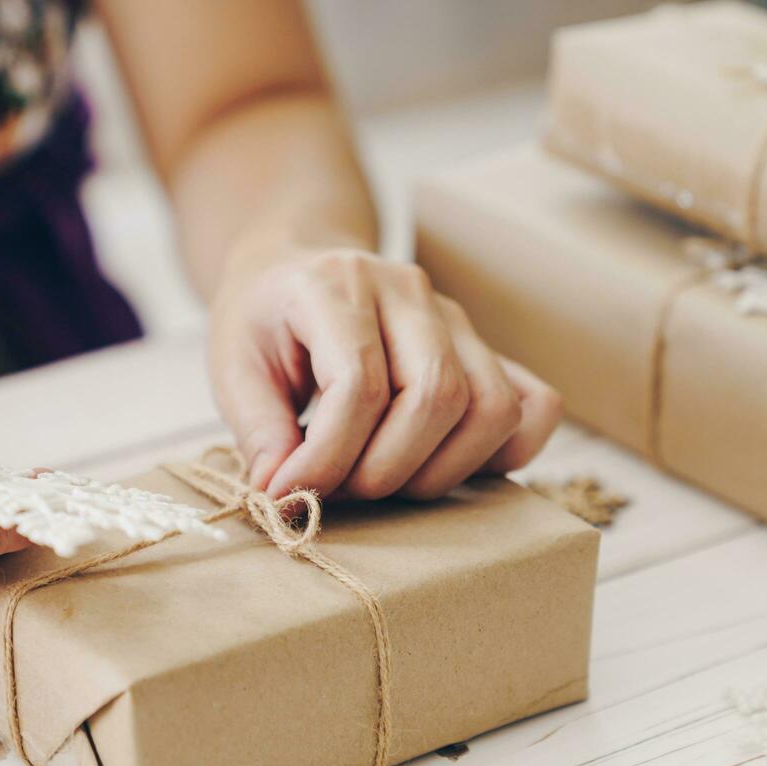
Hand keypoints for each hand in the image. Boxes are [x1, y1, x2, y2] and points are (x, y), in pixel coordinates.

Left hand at [209, 248, 562, 498]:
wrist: (296, 269)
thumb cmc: (264, 322)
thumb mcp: (232, 366)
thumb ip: (256, 430)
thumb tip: (286, 494)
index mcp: (338, 285)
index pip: (360, 383)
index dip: (328, 456)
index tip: (291, 494)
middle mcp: (408, 293)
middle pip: (437, 397)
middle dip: (385, 470)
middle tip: (338, 491)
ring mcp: (456, 319)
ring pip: (492, 407)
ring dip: (440, 471)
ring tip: (382, 481)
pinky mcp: (483, 349)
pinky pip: (534, 404)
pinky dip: (505, 452)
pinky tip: (445, 465)